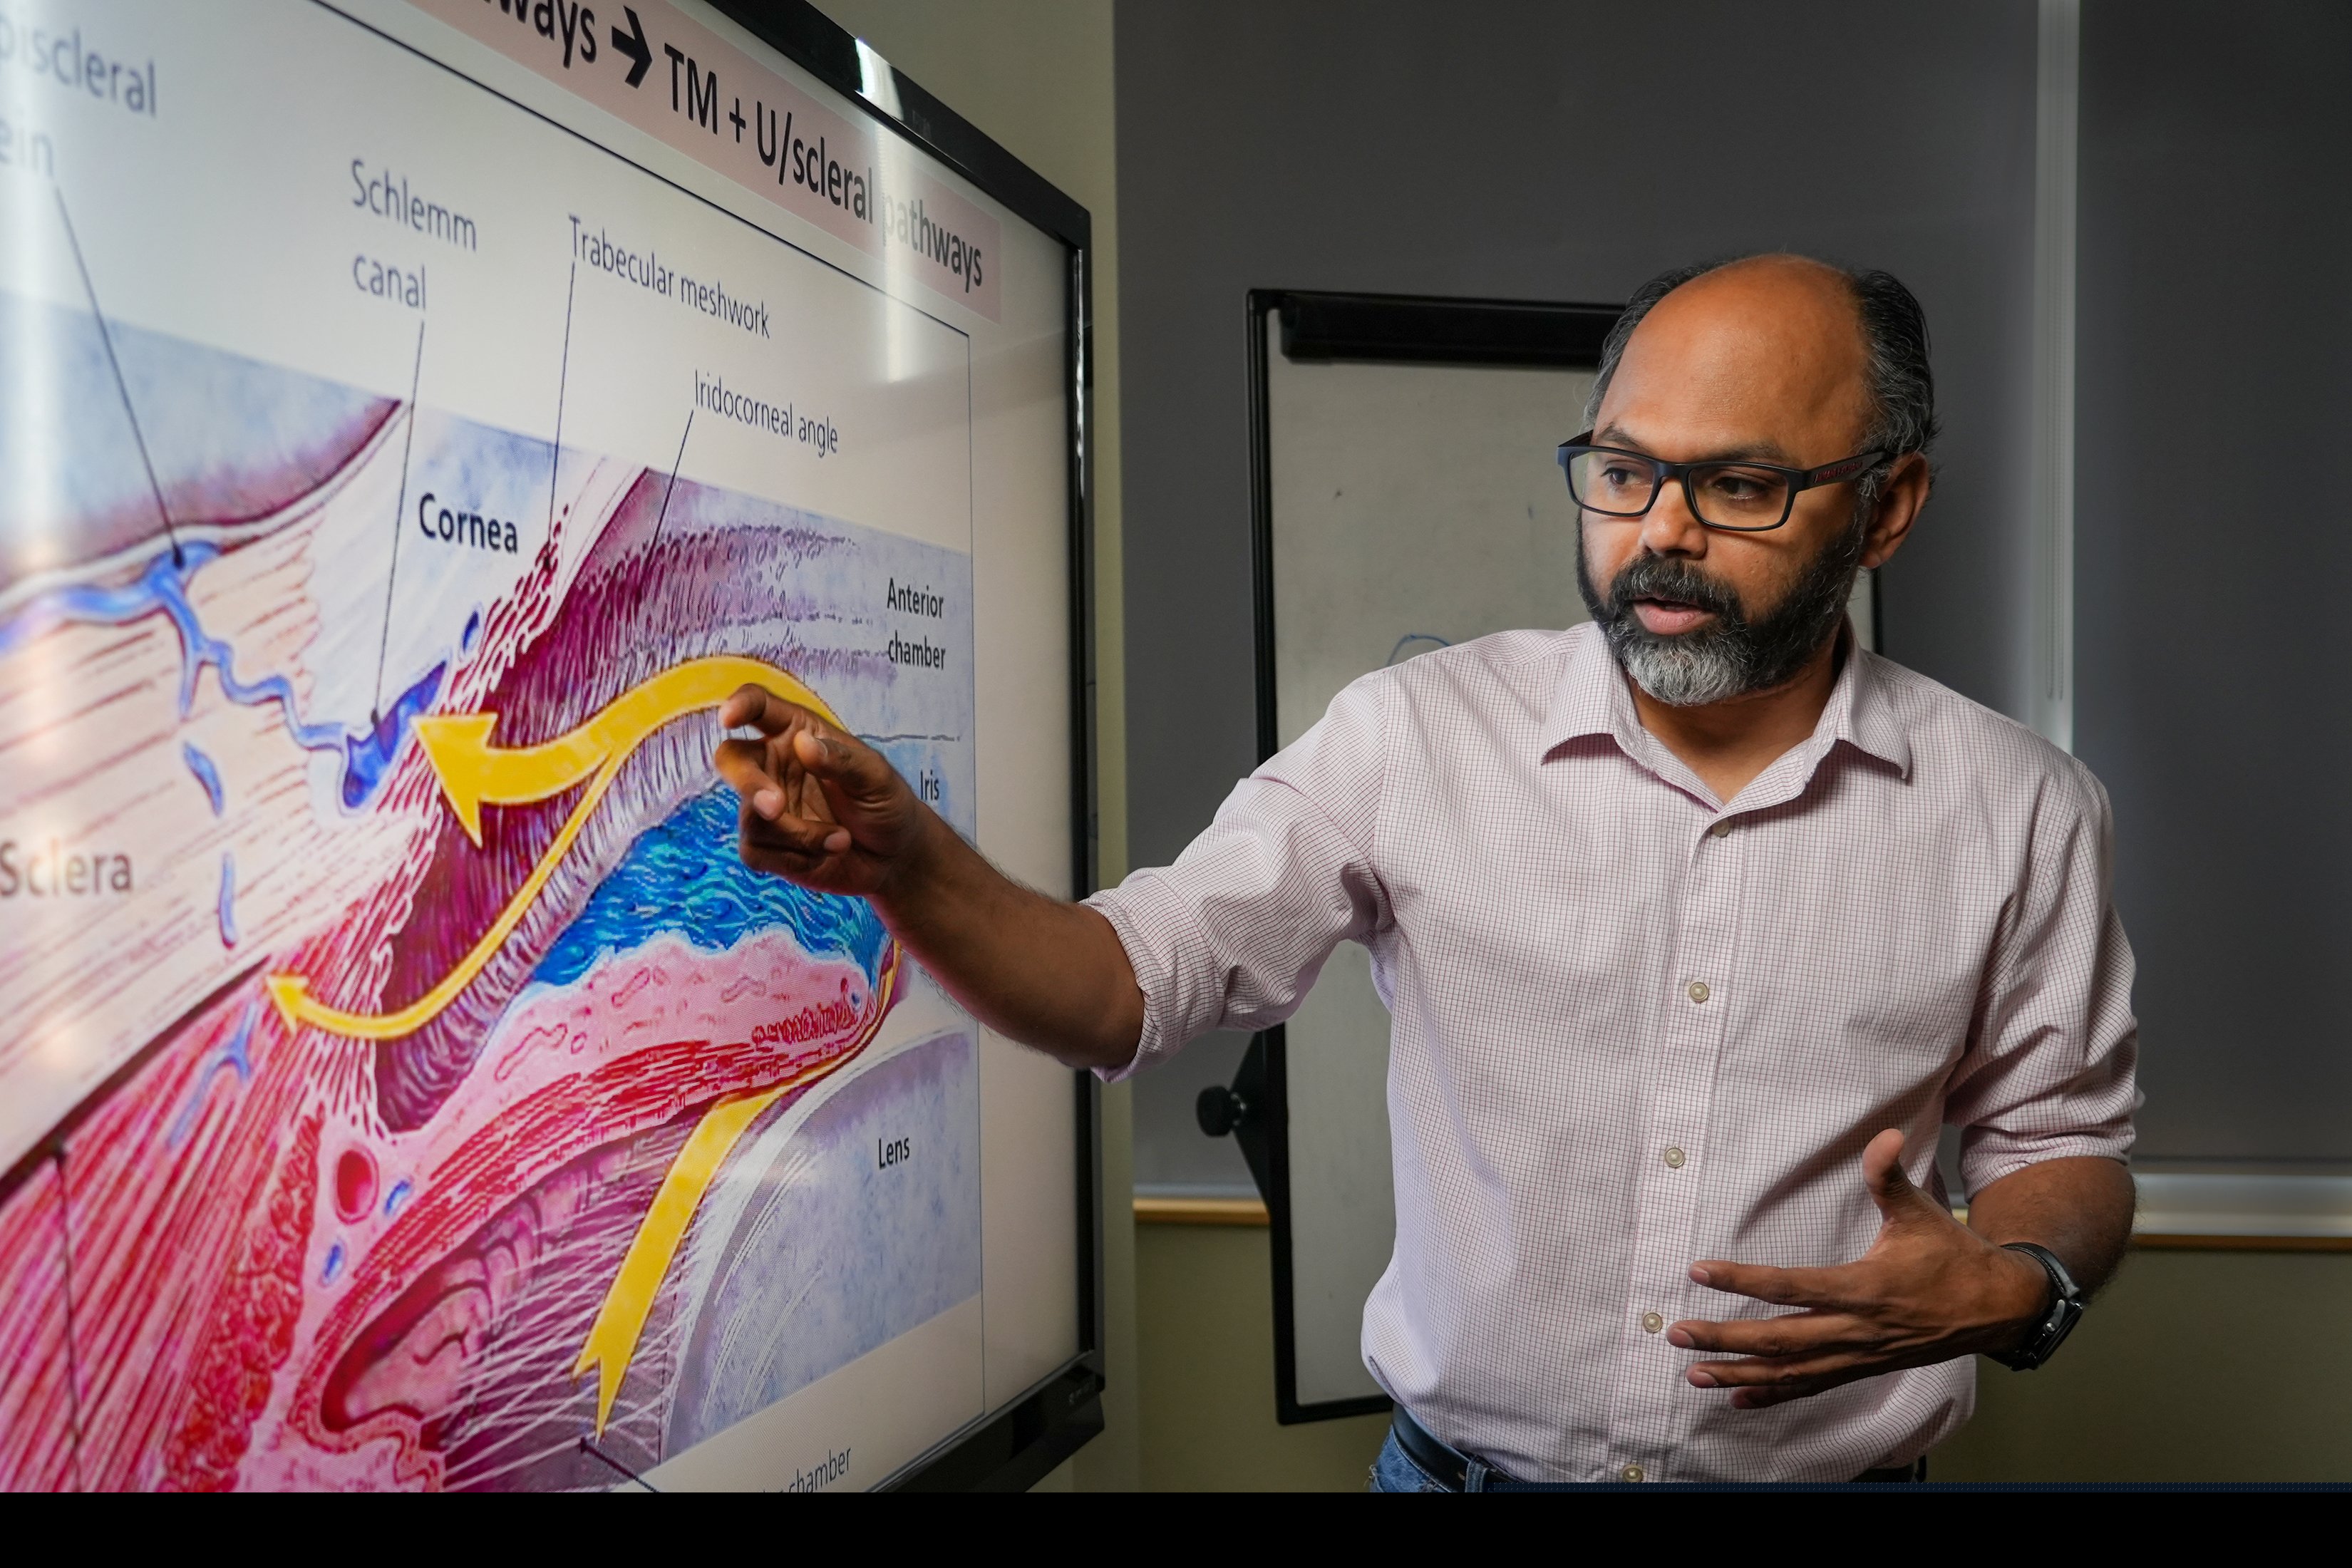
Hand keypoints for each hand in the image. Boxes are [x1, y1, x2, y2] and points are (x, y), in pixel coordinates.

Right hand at [712, 684, 930, 897]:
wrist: (893, 857)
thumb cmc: (885, 804)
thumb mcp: (876, 777)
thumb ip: (842, 760)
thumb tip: (804, 744)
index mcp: (797, 734)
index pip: (759, 707)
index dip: (740, 704)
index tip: (729, 717)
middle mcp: (774, 765)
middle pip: (732, 759)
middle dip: (748, 784)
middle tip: (775, 807)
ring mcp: (765, 806)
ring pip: (751, 817)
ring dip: (798, 835)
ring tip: (842, 839)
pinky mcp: (764, 845)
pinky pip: (755, 852)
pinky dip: (794, 858)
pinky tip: (826, 853)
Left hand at [1667, 1128, 2051, 1408]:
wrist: (1995, 1306)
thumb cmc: (1951, 1255)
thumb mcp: (1920, 1212)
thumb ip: (1891, 1177)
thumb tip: (1886, 1136)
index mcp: (1864, 1289)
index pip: (1790, 1287)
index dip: (1742, 1281)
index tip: (1700, 1271)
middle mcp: (1856, 1330)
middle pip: (1779, 1340)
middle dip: (1725, 1339)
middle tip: (1679, 1335)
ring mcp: (1858, 1356)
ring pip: (1790, 1372)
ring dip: (1740, 1373)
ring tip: (1694, 1374)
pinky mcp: (1862, 1369)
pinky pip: (1812, 1387)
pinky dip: (1774, 1395)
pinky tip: (1738, 1397)